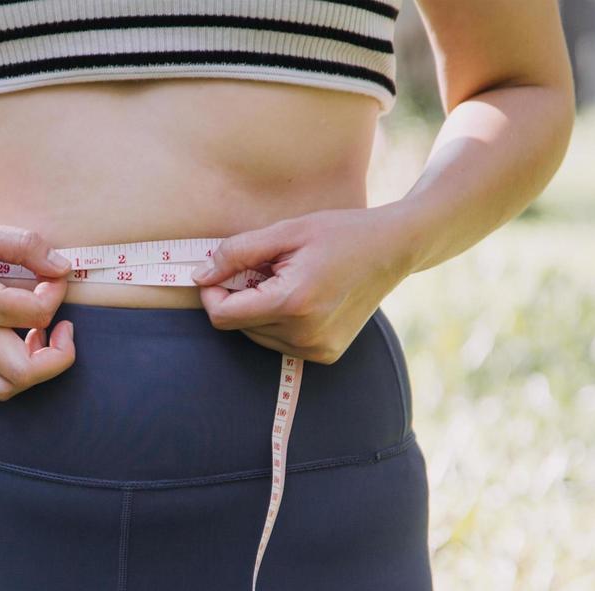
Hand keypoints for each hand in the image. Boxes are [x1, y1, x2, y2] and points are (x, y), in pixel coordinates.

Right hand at [0, 202, 78, 400]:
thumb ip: (23, 245)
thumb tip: (62, 268)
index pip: (37, 314)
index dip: (57, 292)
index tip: (52, 273)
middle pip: (25, 372)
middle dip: (58, 354)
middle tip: (61, 324)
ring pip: (2, 388)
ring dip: (31, 369)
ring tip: (34, 337)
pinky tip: (6, 346)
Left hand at [195, 206, 423, 362]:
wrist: (395, 248)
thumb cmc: (340, 233)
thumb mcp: (285, 232)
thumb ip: (236, 253)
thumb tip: (200, 277)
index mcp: (293, 303)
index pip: (223, 316)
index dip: (212, 293)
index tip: (221, 271)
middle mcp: (305, 335)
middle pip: (238, 325)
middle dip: (240, 297)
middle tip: (268, 269)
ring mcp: (318, 349)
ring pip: (256, 336)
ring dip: (259, 309)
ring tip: (289, 281)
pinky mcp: (326, 354)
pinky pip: (279, 342)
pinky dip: (279, 321)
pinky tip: (303, 297)